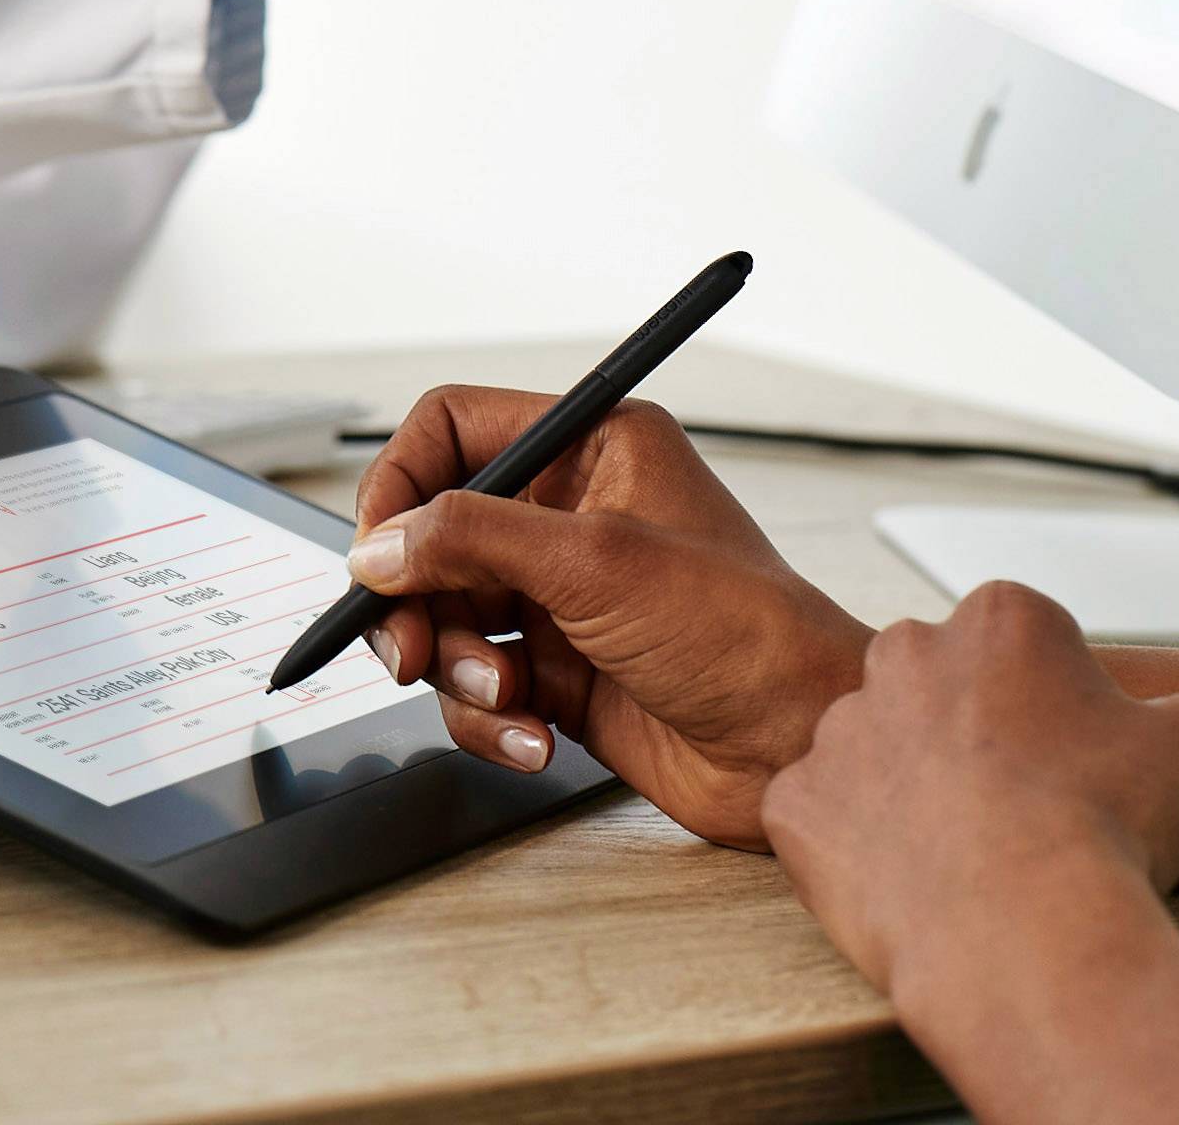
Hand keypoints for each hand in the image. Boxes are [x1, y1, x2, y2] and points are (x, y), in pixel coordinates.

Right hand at [345, 386, 872, 848]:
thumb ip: (472, 539)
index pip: (453, 431)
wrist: (802, 747)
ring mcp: (560, 596)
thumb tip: (382, 544)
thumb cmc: (746, 633)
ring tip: (507, 698)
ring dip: (455, 668)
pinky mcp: (558, 670)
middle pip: (432, 535)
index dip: (400, 485)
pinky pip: (476, 685)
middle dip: (415, 601)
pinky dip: (488, 716)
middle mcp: (569, 514)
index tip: (376, 552)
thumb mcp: (596, 563)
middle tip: (407, 651)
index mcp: (590, 448)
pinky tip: (533, 736)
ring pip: (444, 617)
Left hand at [761, 583, 1178, 1004]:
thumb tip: (1159, 719)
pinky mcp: (795, 800)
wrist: (1026, 927)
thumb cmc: (1112, 829)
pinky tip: (906, 883)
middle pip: (937, 684)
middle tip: (1014, 805)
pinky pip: (822, 818)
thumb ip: (1170, 709)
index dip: (1051, 705)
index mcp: (1000, 619)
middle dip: (967, 732)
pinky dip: (855, 849)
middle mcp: (904, 652)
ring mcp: (839, 726)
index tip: (1068, 758)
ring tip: (962, 855)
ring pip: (876, 750)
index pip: (1021, 644)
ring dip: (909, 790)